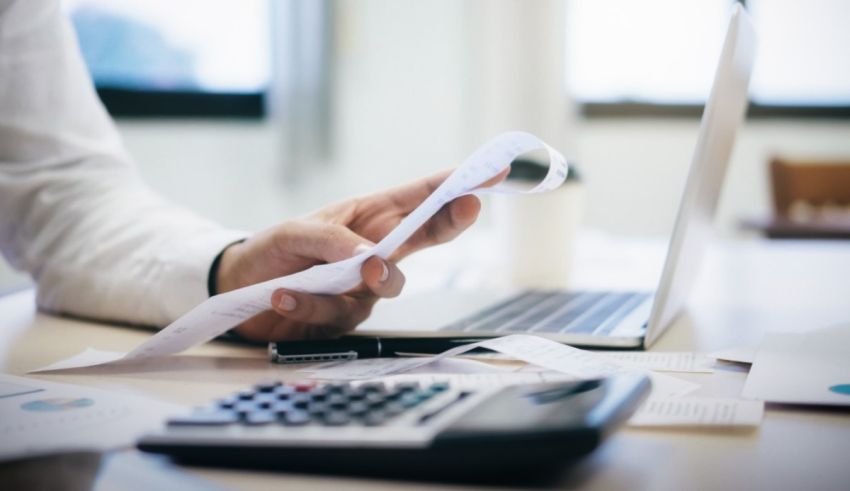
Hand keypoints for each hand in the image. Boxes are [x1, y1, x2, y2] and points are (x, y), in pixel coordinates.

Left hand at [215, 168, 506, 341]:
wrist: (238, 291)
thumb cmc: (272, 250)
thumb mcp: (295, 232)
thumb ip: (332, 240)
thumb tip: (368, 258)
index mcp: (368, 217)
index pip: (420, 199)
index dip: (457, 186)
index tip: (492, 173)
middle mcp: (374, 250)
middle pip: (425, 237)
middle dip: (449, 221)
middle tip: (468, 206)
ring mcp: (363, 287)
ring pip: (389, 284)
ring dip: (374, 276)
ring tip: (352, 270)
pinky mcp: (344, 318)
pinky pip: (337, 314)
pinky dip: (308, 305)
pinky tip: (282, 296)